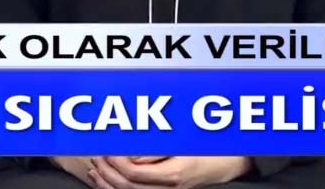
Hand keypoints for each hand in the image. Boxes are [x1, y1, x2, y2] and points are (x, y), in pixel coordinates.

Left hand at [87, 156, 250, 188]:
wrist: (228, 163)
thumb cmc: (209, 147)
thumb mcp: (183, 141)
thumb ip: (154, 147)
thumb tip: (127, 151)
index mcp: (174, 174)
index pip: (133, 172)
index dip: (114, 160)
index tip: (105, 147)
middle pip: (127, 186)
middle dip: (107, 171)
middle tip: (96, 154)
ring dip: (106, 181)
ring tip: (95, 166)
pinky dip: (113, 188)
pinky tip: (102, 179)